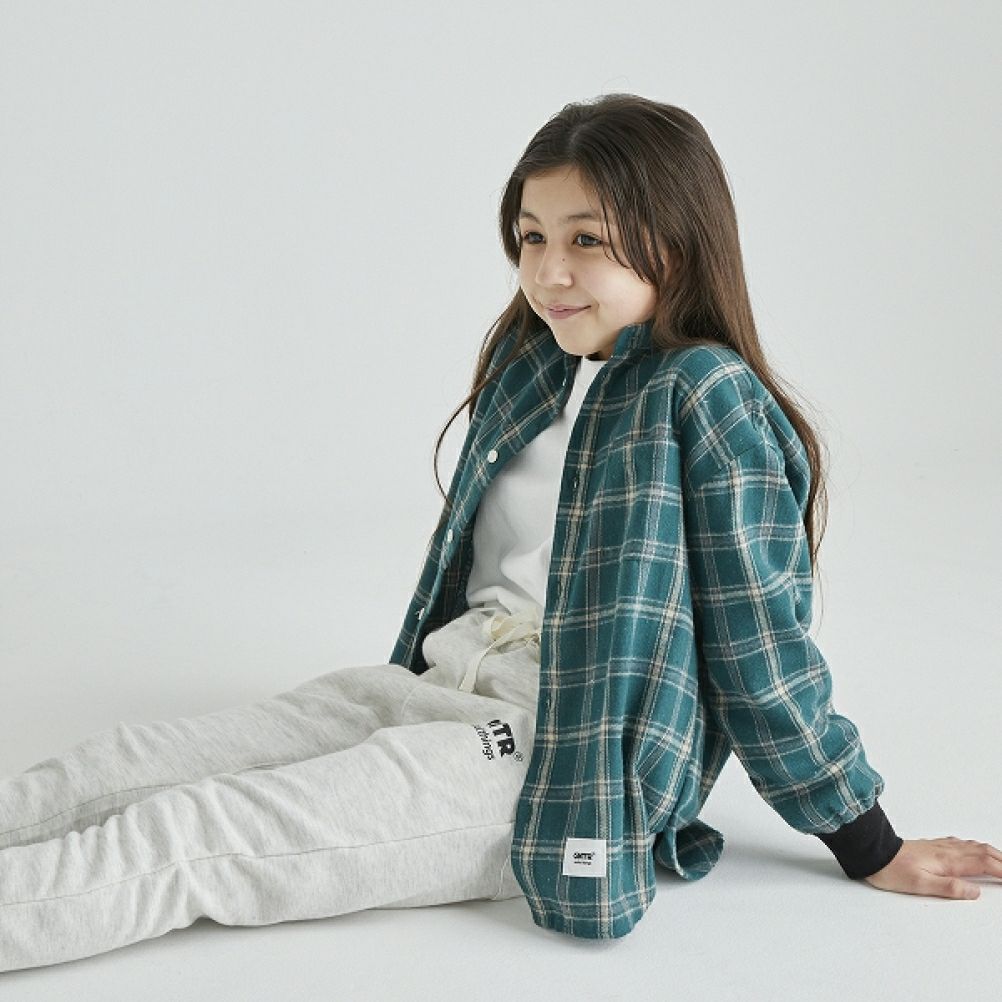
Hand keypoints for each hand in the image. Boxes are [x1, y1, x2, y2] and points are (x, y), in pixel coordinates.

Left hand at [863, 837, 1001, 898]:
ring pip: (973, 846)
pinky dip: (975, 847)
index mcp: (948, 860)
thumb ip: (949, 887)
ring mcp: (939, 846)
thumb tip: (975, 891)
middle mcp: (946, 850)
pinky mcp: (932, 846)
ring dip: (992, 852)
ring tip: (1001, 861)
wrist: (873, 853)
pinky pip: (961, 843)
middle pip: (983, 852)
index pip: (984, 863)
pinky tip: (973, 848)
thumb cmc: (892, 870)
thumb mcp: (921, 885)